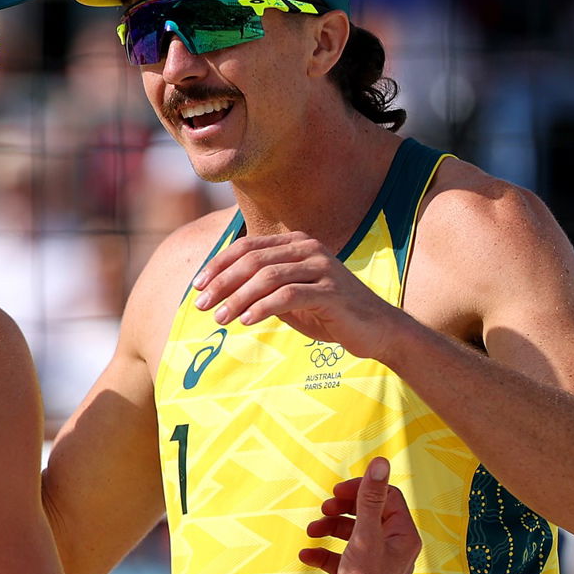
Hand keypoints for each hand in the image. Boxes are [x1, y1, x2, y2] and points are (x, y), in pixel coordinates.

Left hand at [190, 232, 402, 358]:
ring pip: (268, 277)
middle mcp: (309, 249)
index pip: (248, 247)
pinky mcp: (331, 292)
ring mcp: (322, 268)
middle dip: (222, 283)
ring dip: (238, 298)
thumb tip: (220, 292)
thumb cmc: (329, 313)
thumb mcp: (290, 297)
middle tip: (202, 305)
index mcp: (297, 244)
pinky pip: (288, 295)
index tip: (197, 287)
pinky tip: (246, 321)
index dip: (219, 265)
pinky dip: (262, 307)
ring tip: (220, 319)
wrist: (376, 330)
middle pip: (253, 260)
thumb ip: (262, 288)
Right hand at [301, 457, 420, 573]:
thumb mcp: (365, 535)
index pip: (387, 497)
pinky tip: (306, 555)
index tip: (336, 492)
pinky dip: (325, 553)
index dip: (361, 489)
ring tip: (311, 531)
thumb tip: (381, 460)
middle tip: (323, 508)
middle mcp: (396, 549)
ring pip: (353, 535)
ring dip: (330, 529)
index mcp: (404, 536)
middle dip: (342, 509)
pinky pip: (342, 558)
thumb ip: (370, 498)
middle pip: (369, 514)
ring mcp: (379, 565)